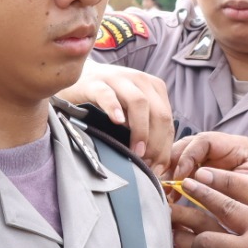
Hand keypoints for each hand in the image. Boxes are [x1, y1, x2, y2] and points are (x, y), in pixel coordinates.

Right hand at [57, 61, 172, 174]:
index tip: (156, 169)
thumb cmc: (109, 101)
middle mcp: (140, 80)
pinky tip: (117, 122)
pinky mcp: (94, 83)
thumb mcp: (132, 114)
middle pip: (159, 114)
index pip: (168, 121)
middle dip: (157, 143)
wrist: (79, 79)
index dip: (165, 148)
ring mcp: (118, 79)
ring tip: (136, 152)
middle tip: (147, 164)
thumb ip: (147, 132)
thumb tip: (158, 166)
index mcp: (154, 88)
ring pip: (139, 103)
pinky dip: (114, 108)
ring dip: (141, 131)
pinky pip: (107, 94)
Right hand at [171, 132, 247, 226]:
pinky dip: (178, 182)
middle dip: (174, 161)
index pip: (204, 140)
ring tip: (165, 191)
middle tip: (164, 182)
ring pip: (186, 158)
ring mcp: (216, 161)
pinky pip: (188, 173)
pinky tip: (172, 195)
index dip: (188, 155)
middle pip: (190, 145)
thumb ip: (226, 182)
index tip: (179, 175)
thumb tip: (198, 175)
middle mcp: (224, 149)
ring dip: (173, 172)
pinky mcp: (210, 175)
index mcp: (237, 146)